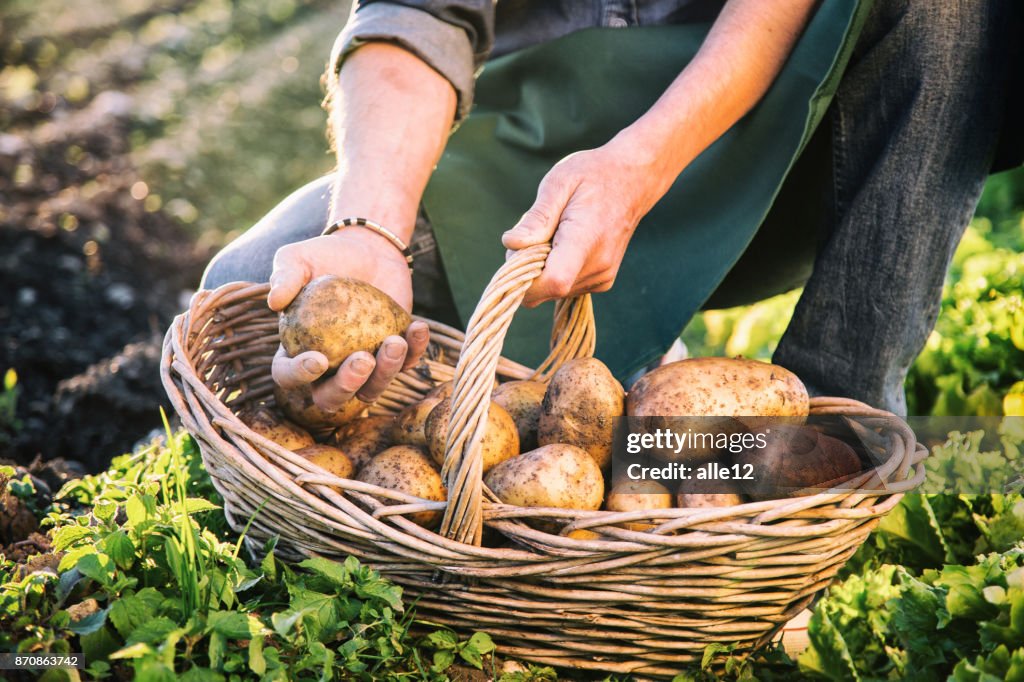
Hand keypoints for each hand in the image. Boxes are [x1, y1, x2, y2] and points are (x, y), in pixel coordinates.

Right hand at [267, 228, 429, 410]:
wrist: (368, 251)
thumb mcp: (298, 259)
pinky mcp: (394, 356)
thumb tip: (275, 302)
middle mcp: (328, 368)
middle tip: (363, 359)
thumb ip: (284, 276)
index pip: (288, 374)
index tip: (318, 359)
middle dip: (347, 387)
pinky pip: (406, 363)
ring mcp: (364, 366)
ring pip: (371, 389)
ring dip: (385, 373)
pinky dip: (415, 351)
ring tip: (395, 342)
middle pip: (331, 398)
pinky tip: (417, 328)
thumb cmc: (326, 256)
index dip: (299, 375)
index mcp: (296, 350)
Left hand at [502, 134, 675, 307]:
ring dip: (541, 268)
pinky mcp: (602, 282)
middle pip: (545, 289)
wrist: (633, 180)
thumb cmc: (593, 175)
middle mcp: (598, 266)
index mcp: (586, 239)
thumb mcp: (559, 183)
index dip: (524, 278)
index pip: (553, 281)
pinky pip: (564, 288)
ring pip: (551, 291)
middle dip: (527, 268)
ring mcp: (602, 277)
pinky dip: (555, 270)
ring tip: (555, 233)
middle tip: (536, 232)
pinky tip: (565, 244)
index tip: (516, 253)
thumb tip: (512, 244)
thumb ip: (537, 217)